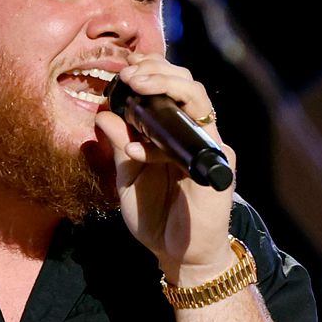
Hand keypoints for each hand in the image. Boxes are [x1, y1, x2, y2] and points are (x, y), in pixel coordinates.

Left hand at [95, 51, 236, 280]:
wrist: (178, 255)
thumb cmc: (155, 216)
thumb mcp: (128, 178)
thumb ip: (120, 147)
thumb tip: (103, 114)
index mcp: (175, 133)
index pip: (170, 88)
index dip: (151, 71)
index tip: (125, 66)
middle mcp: (195, 134)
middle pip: (187, 84)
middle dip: (158, 71)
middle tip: (129, 73)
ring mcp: (210, 147)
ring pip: (198, 100)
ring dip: (167, 87)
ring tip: (137, 85)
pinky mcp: (218, 168)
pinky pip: (196, 141)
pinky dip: (163, 144)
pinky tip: (141, 151)